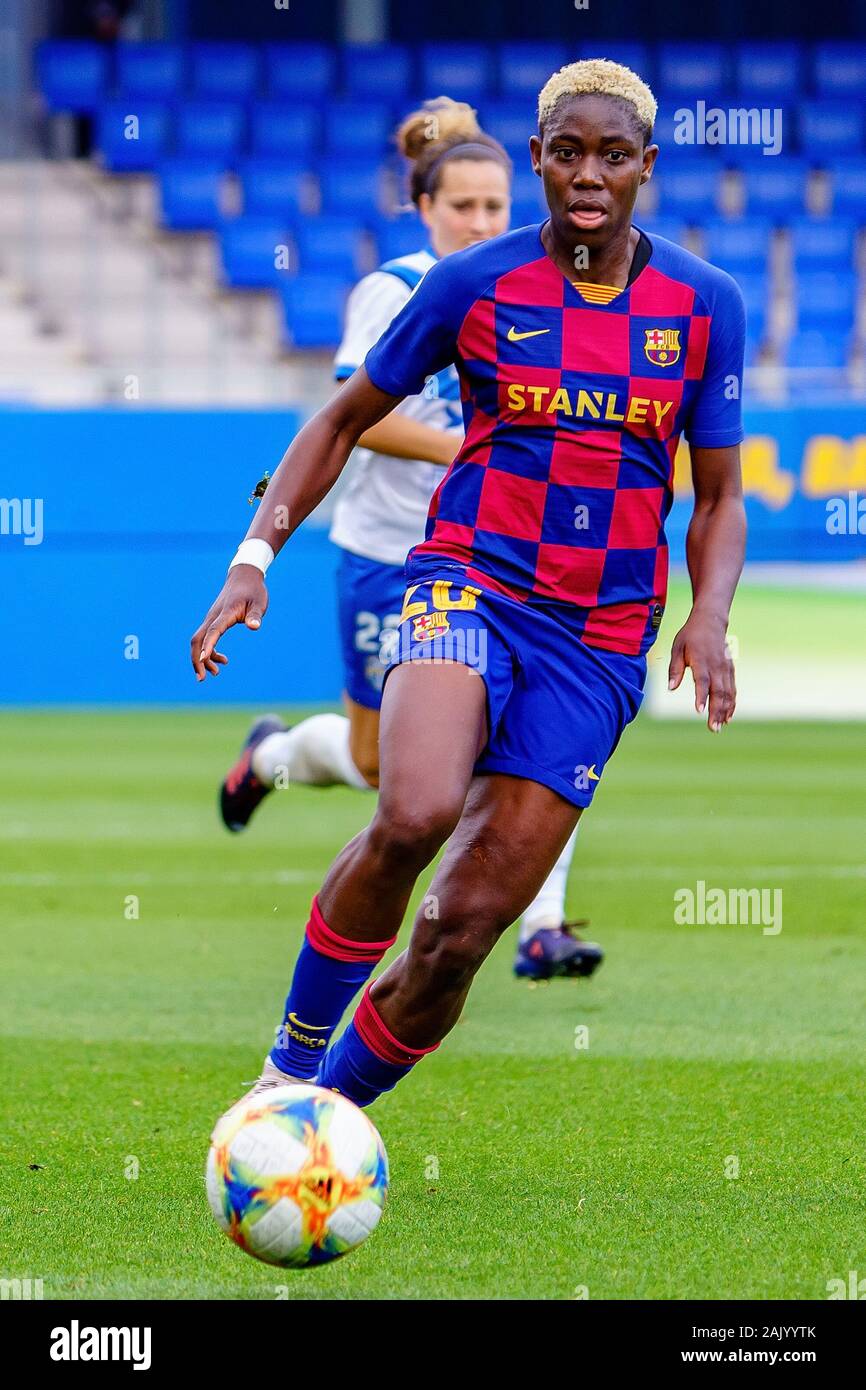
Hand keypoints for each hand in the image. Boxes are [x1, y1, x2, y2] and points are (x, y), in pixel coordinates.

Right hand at [190, 565, 268, 680]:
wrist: (244, 577)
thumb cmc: (253, 591)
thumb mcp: (259, 602)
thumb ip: (255, 616)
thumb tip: (254, 627)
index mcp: (225, 613)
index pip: (213, 631)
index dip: (208, 646)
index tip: (203, 660)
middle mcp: (213, 617)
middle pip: (198, 639)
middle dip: (197, 659)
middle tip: (202, 678)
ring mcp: (211, 619)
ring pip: (200, 640)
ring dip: (203, 658)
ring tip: (216, 672)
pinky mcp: (213, 621)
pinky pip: (206, 638)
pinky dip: (209, 651)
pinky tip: (222, 660)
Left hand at [667, 611, 735, 731]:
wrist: (711, 620)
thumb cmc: (690, 636)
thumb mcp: (677, 648)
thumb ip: (675, 669)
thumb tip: (670, 688)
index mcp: (701, 660)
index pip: (702, 681)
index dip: (701, 696)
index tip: (699, 711)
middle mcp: (716, 665)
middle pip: (718, 691)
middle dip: (716, 711)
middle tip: (713, 728)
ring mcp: (725, 668)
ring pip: (727, 692)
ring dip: (724, 711)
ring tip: (719, 727)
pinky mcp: (730, 670)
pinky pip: (732, 689)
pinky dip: (731, 703)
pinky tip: (728, 716)